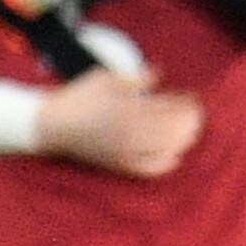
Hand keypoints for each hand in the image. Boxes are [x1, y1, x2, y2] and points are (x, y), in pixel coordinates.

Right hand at [35, 67, 204, 178]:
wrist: (50, 125)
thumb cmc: (77, 98)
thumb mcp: (106, 79)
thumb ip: (137, 78)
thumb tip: (160, 75)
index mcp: (129, 110)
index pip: (171, 108)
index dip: (187, 103)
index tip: (193, 96)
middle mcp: (130, 134)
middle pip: (175, 131)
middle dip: (191, 121)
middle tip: (194, 112)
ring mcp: (125, 152)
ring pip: (168, 150)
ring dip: (183, 139)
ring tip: (188, 130)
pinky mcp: (118, 165)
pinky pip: (150, 170)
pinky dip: (167, 163)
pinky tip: (174, 155)